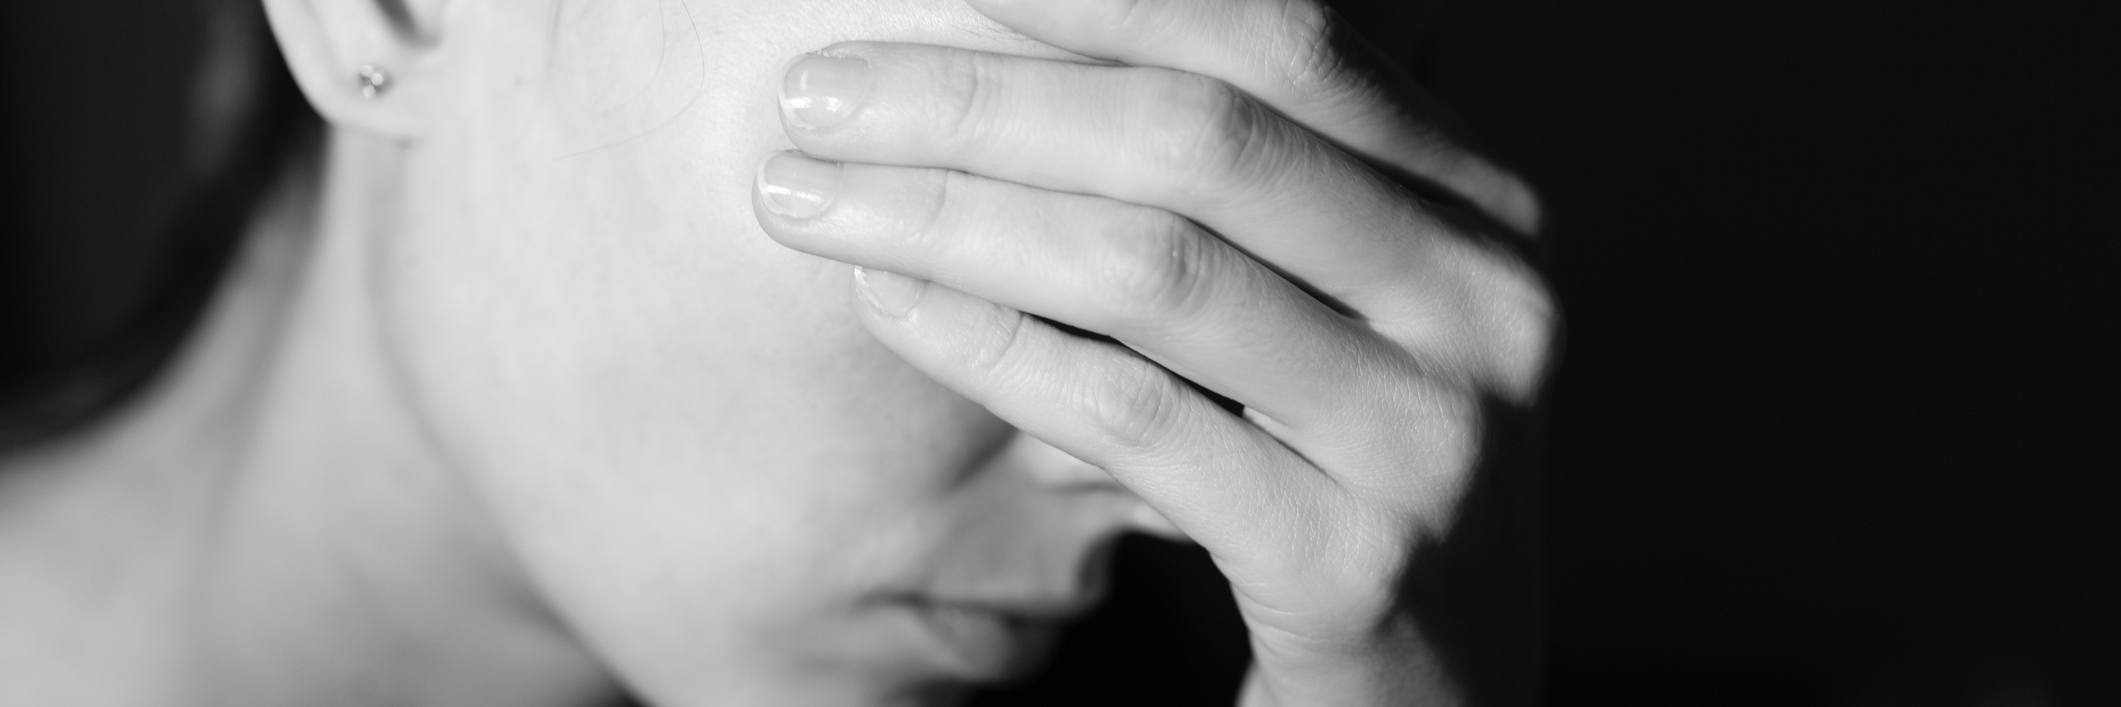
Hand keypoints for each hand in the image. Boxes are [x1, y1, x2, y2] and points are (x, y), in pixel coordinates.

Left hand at [753, 0, 1555, 703]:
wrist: (1440, 701)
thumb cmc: (1340, 479)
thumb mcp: (1329, 309)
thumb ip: (1250, 184)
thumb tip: (1058, 34)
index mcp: (1477, 205)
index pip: (1275, 38)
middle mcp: (1484, 300)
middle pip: (1200, 139)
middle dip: (980, 98)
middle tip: (811, 89)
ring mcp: (1433, 436)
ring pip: (1153, 270)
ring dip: (948, 214)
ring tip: (801, 194)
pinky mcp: (1352, 564)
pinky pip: (1132, 420)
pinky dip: (990, 346)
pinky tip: (882, 302)